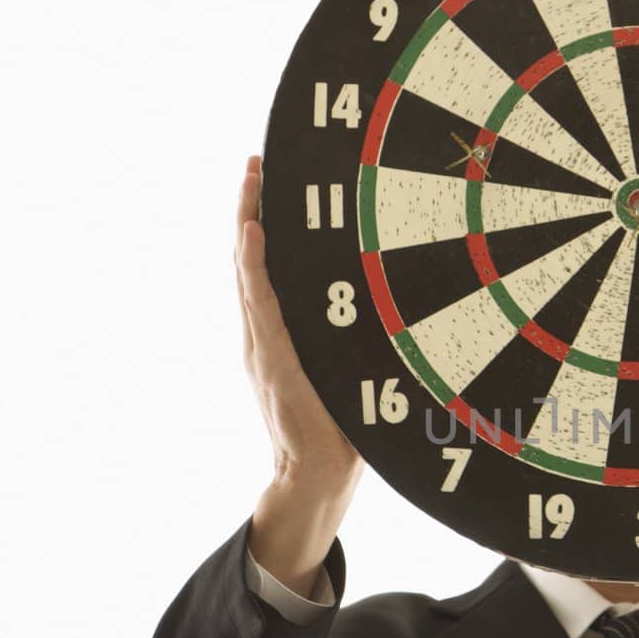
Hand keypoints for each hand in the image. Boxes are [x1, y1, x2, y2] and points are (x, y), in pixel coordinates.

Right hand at [237, 155, 363, 494]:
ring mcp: (263, 345)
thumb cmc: (341, 427)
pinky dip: (253, 265)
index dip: (262, 227)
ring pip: (250, 273)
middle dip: (251, 209)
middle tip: (255, 162)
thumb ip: (346, 340)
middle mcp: (262, 335)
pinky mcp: (272, 358)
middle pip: (250, 261)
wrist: (318, 475)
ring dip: (249, 222)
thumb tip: (389, 305)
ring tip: (250, 179)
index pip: (265, 271)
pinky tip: (252, 231)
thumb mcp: (344, 372)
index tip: (267, 184)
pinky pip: (260, 302)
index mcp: (276, 337)